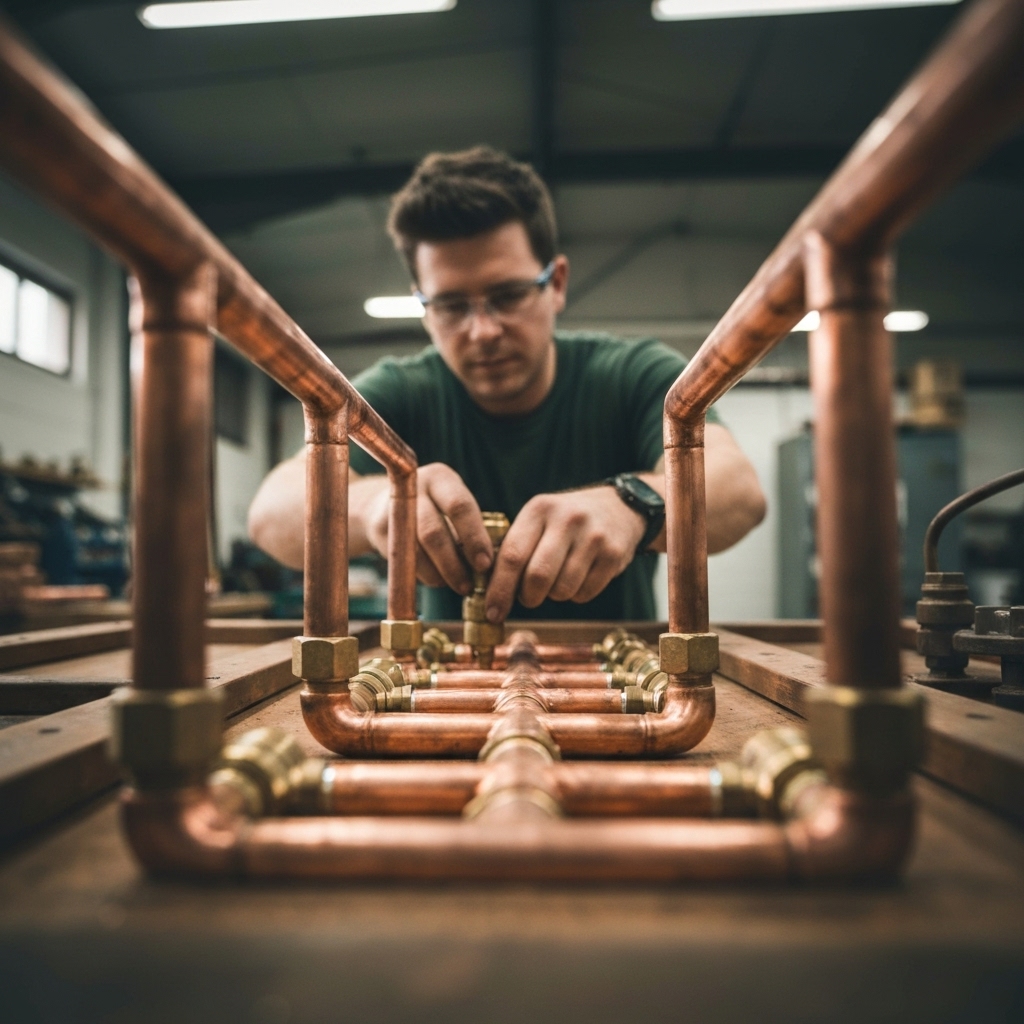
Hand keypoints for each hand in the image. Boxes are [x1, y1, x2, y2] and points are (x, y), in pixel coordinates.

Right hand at [363, 463, 493, 594]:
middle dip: (454, 563)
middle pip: (433, 532)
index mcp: (442, 479)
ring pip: (416, 551)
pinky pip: (405, 560)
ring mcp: (394, 509)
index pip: (460, 507)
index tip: (485, 564)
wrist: (384, 507)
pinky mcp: (380, 530)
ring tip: (458, 585)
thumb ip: (472, 530)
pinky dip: (424, 575)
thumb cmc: (438, 513)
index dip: (474, 538)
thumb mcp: (454, 509)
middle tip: (469, 585)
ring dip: (439, 574)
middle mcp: (415, 488)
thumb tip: (493, 567)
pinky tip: (438, 579)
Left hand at [484, 486, 645, 621]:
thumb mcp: (539, 519)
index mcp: (539, 509)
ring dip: (554, 595)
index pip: (512, 555)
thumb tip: (488, 590)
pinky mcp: (613, 554)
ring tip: (558, 579)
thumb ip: (514, 548)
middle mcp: (567, 519)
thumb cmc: (565, 522)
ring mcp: (593, 536)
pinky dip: (576, 595)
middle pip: (537, 577)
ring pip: (562, 590)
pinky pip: (585, 593)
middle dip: (528, 597)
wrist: (618, 507)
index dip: (499, 589)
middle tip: (528, 598)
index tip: (492, 612)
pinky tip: (579, 577)